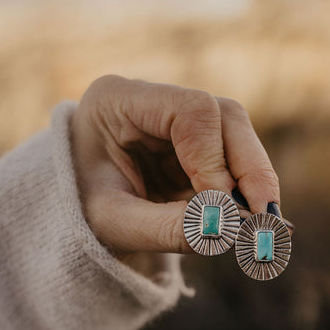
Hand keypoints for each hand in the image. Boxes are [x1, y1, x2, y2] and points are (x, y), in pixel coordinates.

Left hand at [71, 75, 280, 257]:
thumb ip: (167, 227)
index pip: (191, 111)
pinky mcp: (194, 147)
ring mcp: (176, 121)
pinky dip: (245, 193)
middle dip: (250, 170)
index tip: (223, 209)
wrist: (62, 218)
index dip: (216, 159)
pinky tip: (250, 222)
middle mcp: (153, 100)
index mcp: (118, 100)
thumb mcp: (113, 225)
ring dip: (254, 181)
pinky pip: (234, 161)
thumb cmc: (74, 214)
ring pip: (237, 136)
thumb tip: (229, 230)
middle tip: (266, 220)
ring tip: (260, 226)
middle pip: (224, 116)